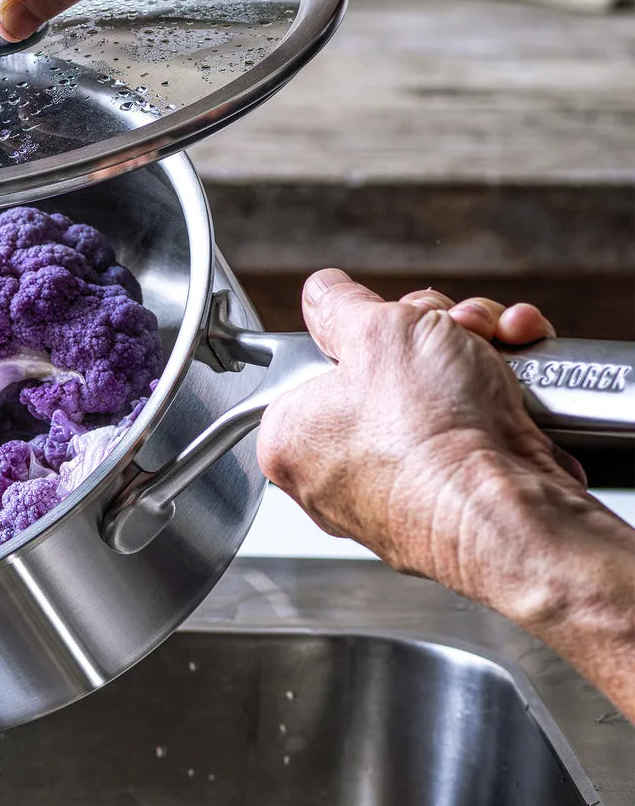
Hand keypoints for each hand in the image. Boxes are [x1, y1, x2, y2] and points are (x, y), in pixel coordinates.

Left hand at [256, 269, 586, 591]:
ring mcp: (394, 497)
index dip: (363, 331)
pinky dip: (498, 400)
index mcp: (290, 441)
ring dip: (471, 356)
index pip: (316, 365)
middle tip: (444, 332)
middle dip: (427, 337)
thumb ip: (340, 306)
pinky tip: (515, 377)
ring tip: (489, 349)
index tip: (389, 321)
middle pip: (380, 376)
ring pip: (432, 398)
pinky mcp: (452, 505)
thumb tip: (321, 294)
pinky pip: (469, 436)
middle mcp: (332, 479)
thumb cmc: (429, 435)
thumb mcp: (375, 331)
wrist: (510, 511)